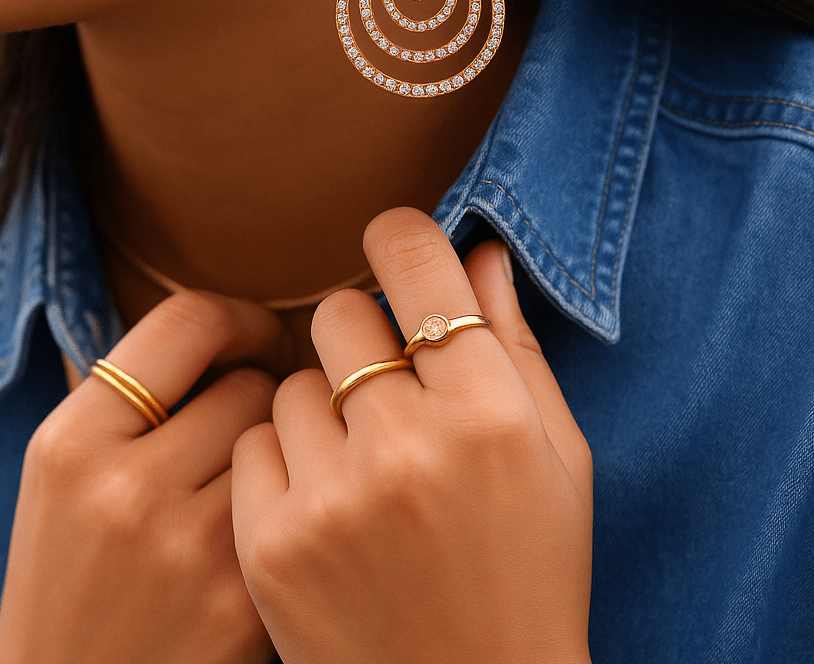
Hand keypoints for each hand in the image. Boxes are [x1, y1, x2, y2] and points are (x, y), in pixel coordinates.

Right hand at [0, 291, 289, 663]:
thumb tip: (222, 321)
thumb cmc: (71, 574)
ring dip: (286, 446)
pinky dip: (297, 505)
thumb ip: (128, 393)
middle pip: (252, 383)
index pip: (188, 319)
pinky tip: (278, 524)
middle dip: (265, 392)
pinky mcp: (244, 604)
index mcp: (71, 442)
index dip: (242, 318)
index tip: (257, 337)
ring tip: (264, 472)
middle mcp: (125, 490)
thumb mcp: (62, 473)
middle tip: (260, 417)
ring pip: (287, 441)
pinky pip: (302, 507)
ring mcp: (189, 551)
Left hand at [232, 207, 592, 663]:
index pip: (417, 266)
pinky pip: (256, 442)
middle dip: (362, 338)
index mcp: (490, 416)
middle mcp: (409, 448)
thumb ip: (516, 345)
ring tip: (361, 466)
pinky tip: (325, 505)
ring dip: (323, 407)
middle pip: (340, 314)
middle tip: (385, 389)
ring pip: (294, 381)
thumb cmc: (529, 574)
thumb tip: (478, 250)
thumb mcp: (558, 460)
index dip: (399, 238)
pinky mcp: (270, 545)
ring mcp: (332, 498)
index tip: (392, 245)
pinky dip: (285, 460)